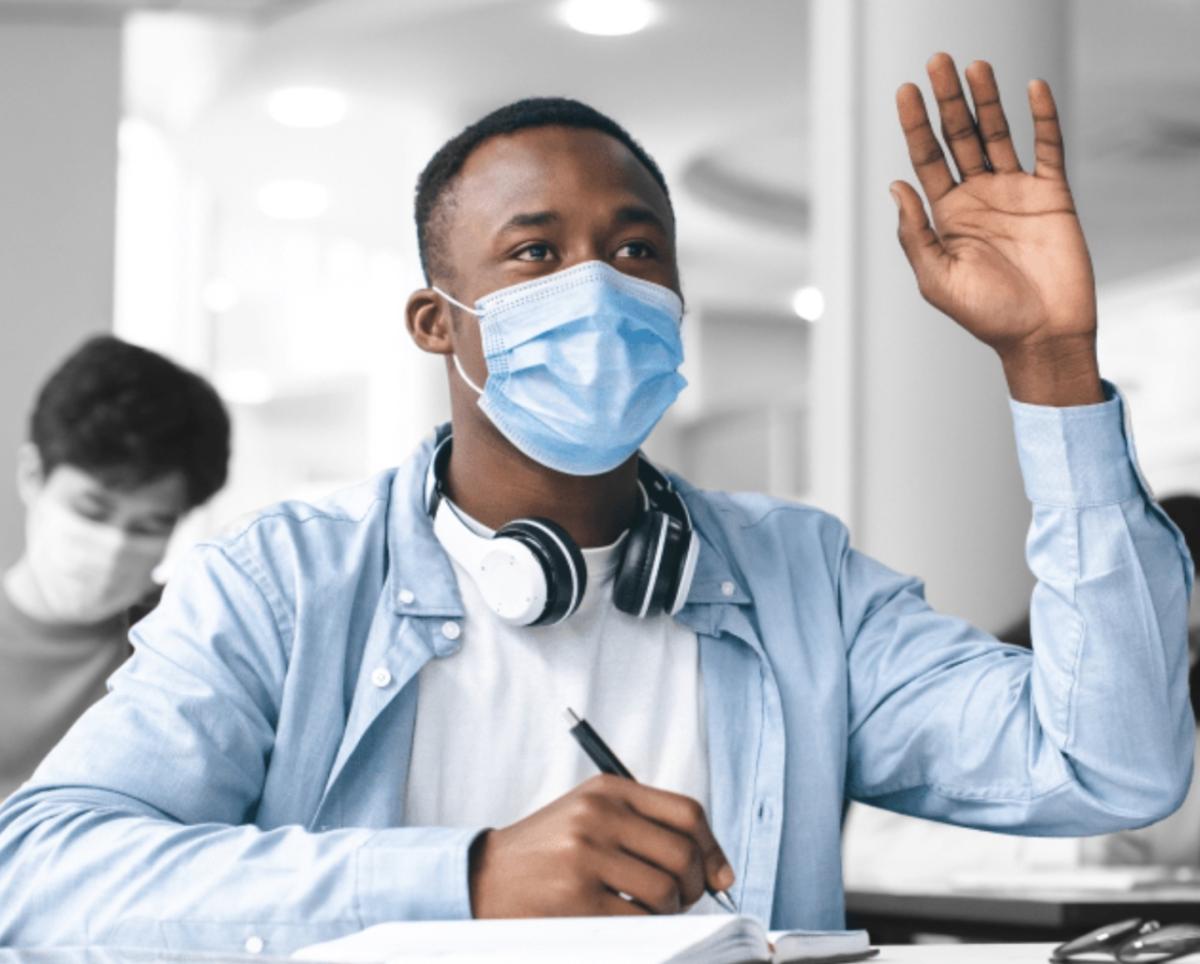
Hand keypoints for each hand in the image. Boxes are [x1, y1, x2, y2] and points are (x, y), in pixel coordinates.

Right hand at [468, 774, 734, 916]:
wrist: (484, 876)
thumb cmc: (549, 850)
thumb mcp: (592, 816)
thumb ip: (646, 827)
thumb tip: (718, 870)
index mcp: (608, 790)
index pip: (687, 813)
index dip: (713, 848)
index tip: (719, 875)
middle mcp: (598, 815)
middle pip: (682, 854)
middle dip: (695, 887)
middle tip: (683, 901)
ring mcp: (586, 855)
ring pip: (665, 891)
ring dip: (670, 912)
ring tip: (651, 912)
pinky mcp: (576, 898)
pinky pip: (638, 920)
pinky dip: (645, 928)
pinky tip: (628, 922)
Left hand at [893, 53, 1103, 405]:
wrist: (1041, 335)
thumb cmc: (985, 315)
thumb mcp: (937, 279)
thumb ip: (916, 234)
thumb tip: (895, 186)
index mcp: (946, 215)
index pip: (926, 159)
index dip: (915, 125)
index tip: (905, 91)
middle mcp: (978, 197)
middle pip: (959, 137)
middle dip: (947, 101)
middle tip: (936, 61)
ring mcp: (1015, 192)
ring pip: (998, 134)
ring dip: (986, 100)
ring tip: (974, 66)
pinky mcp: (1052, 195)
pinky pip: (1047, 147)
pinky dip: (1042, 118)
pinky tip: (1031, 89)